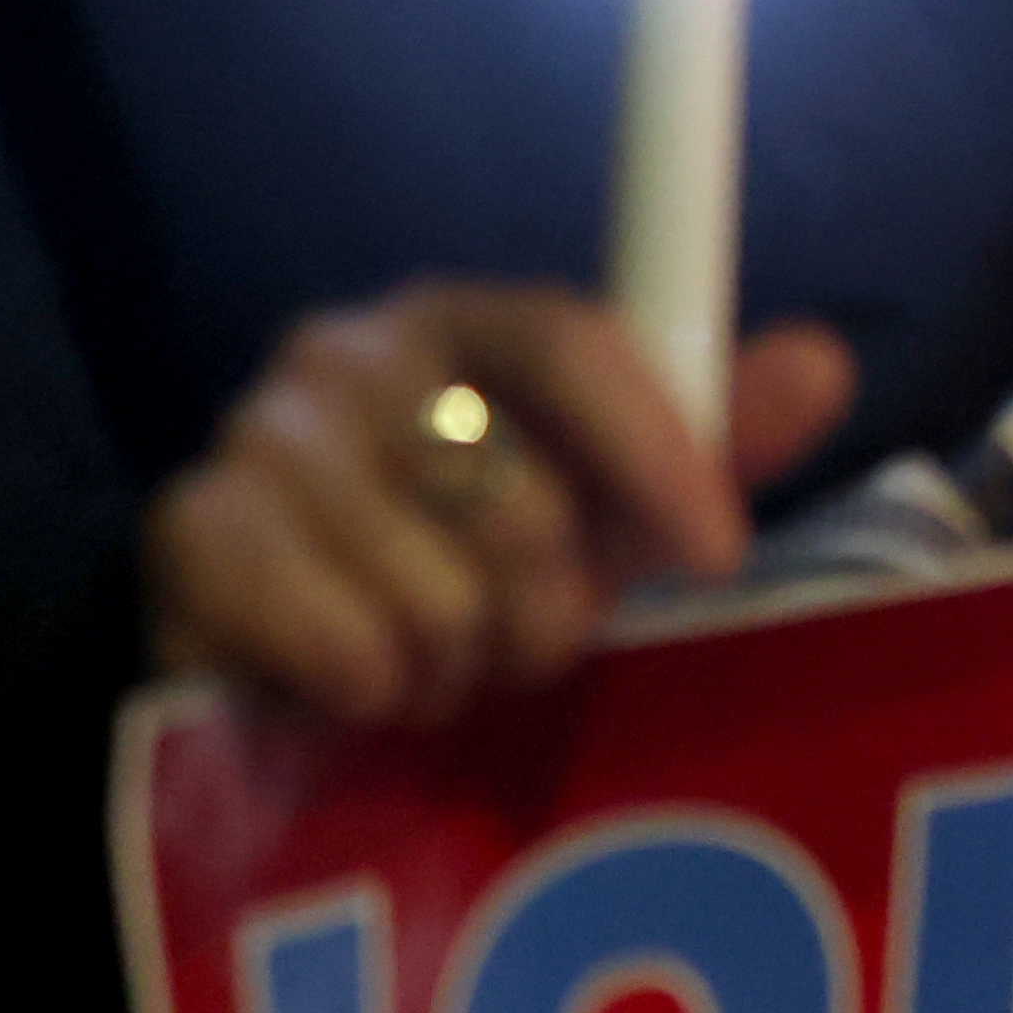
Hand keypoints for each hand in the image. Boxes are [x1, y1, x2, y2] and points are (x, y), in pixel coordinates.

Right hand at [140, 284, 860, 727]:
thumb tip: (823, 361)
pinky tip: (356, 686)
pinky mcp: (189, 534)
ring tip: (433, 663)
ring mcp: (257, 435)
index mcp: (462, 320)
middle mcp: (347, 352)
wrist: (287, 653)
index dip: (656, 451)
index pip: (570, 340)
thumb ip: (714, 436)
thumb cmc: (468, 559)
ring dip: (454, 664)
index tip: (717, 558)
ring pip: (430, 593)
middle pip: (515, 492)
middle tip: (523, 643)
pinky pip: (336, 644)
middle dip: (546, 608)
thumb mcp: (605, 505)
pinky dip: (371, 692)